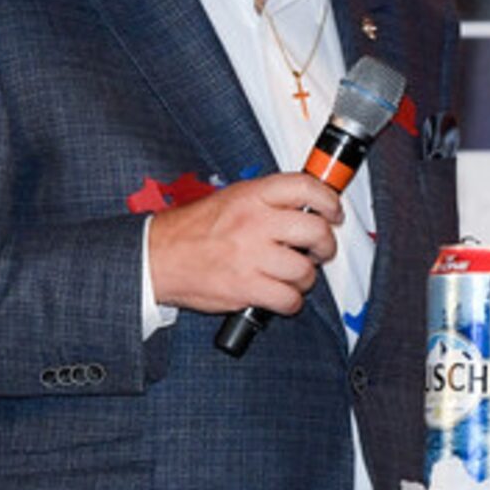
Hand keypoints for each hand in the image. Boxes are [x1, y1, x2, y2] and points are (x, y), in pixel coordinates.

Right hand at [147, 172, 340, 315]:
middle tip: (321, 250)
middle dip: (326, 245)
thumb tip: (305, 207)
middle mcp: (255, 222)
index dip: (330, 200)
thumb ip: (267, 201)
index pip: (306, 186)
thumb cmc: (192, 230)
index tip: (334, 213)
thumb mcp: (231, 199)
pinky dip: (291, 302)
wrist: (155, 258)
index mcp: (252, 196)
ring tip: (295, 277)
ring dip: (306, 278)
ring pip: (305, 270)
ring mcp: (251, 255)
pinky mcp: (245, 287)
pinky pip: (288, 298)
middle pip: (316, 230)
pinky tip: (281, 296)